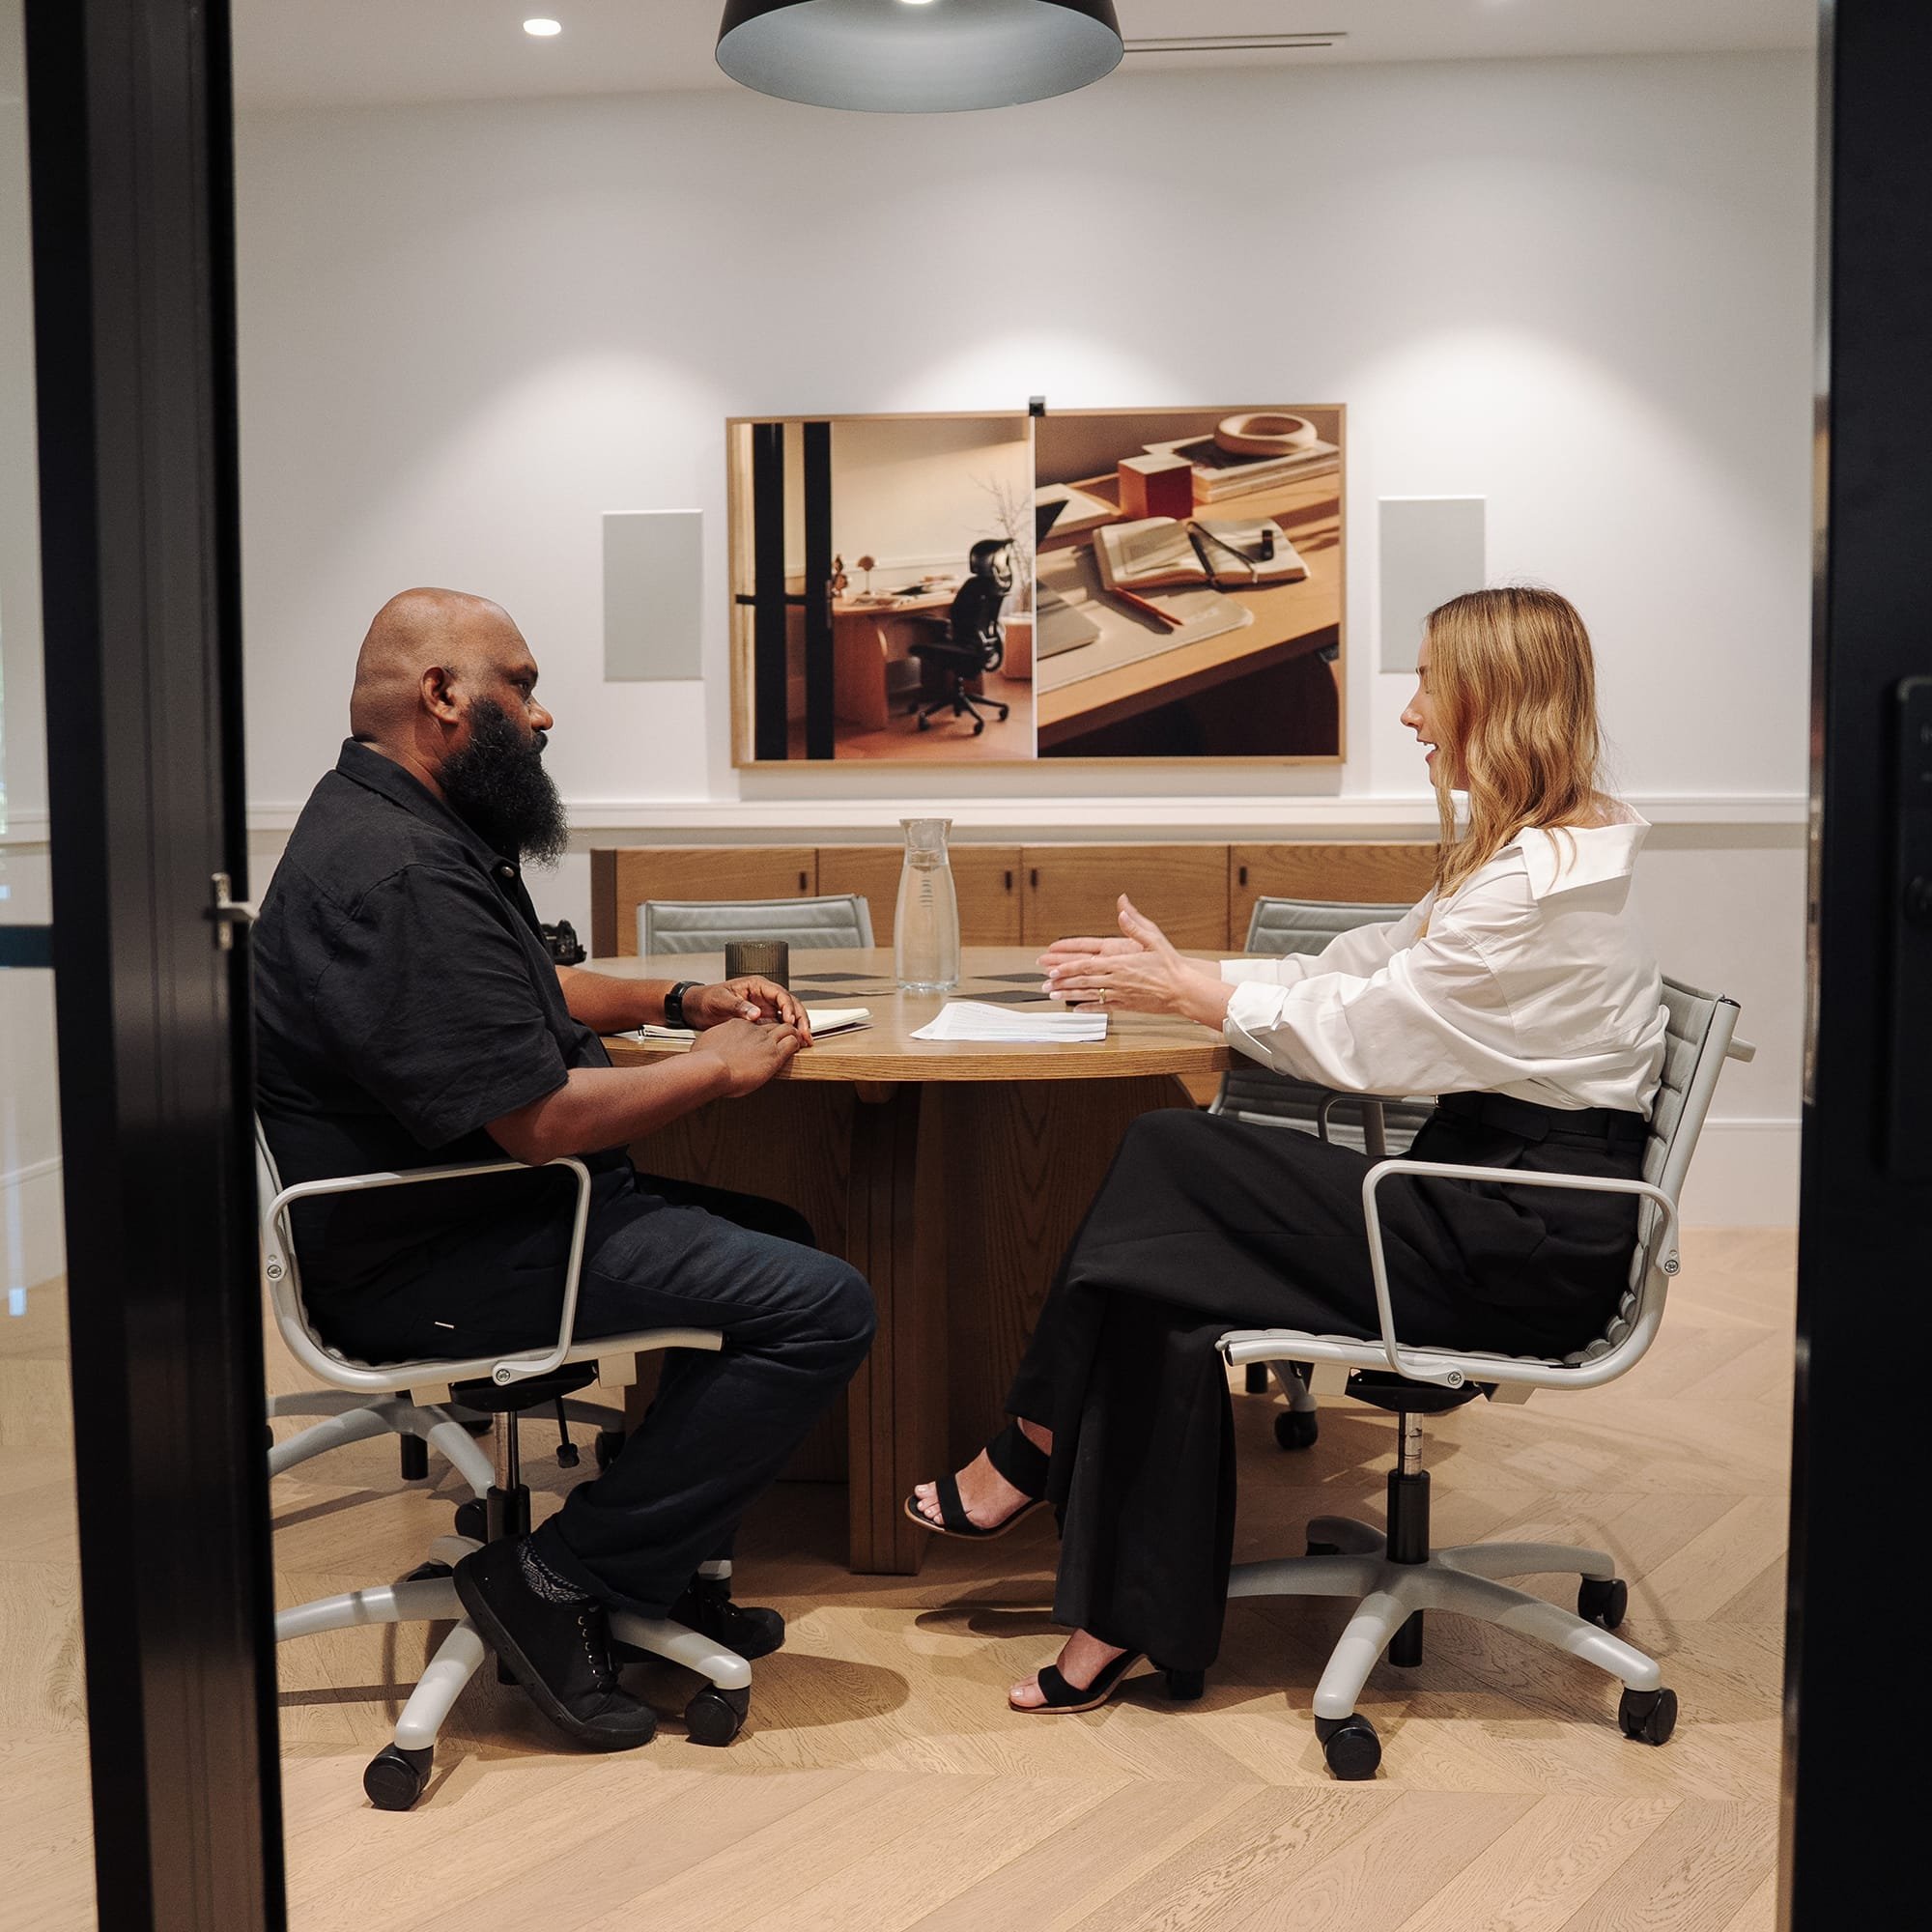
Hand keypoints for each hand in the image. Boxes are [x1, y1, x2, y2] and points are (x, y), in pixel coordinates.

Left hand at [685, 977, 812, 1041]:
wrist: (697, 1009)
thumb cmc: (707, 999)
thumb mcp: (720, 1000)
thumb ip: (738, 1006)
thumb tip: (756, 1013)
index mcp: (757, 986)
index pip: (781, 994)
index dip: (788, 1007)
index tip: (789, 1021)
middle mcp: (765, 996)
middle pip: (791, 1005)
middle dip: (801, 1019)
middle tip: (806, 1034)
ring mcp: (765, 1009)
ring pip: (789, 1016)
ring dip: (799, 1028)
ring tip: (806, 1041)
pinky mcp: (763, 1022)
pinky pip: (780, 1027)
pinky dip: (789, 1035)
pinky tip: (794, 1045)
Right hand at [687, 1016, 803, 1096]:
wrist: (711, 1067)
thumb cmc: (703, 1061)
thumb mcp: (705, 1044)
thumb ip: (712, 1044)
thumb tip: (705, 1053)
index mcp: (737, 1025)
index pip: (756, 1024)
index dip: (762, 1031)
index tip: (762, 1039)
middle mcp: (753, 1029)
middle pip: (774, 1023)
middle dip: (782, 1029)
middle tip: (786, 1039)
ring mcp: (764, 1040)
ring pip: (787, 1029)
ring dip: (793, 1035)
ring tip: (797, 1042)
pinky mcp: (774, 1053)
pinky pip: (792, 1042)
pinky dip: (797, 1044)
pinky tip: (799, 1048)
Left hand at [1040, 896, 1231, 1028]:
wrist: (1184, 990)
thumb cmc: (1170, 964)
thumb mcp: (1154, 938)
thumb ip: (1134, 924)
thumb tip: (1122, 906)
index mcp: (1120, 962)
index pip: (1087, 964)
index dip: (1068, 967)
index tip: (1054, 968)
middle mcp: (1117, 980)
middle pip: (1083, 981)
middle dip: (1062, 982)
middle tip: (1045, 984)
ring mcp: (1120, 994)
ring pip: (1089, 995)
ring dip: (1069, 995)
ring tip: (1053, 996)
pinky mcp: (1126, 1005)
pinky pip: (1103, 1007)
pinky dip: (1088, 1008)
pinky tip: (1076, 1009)